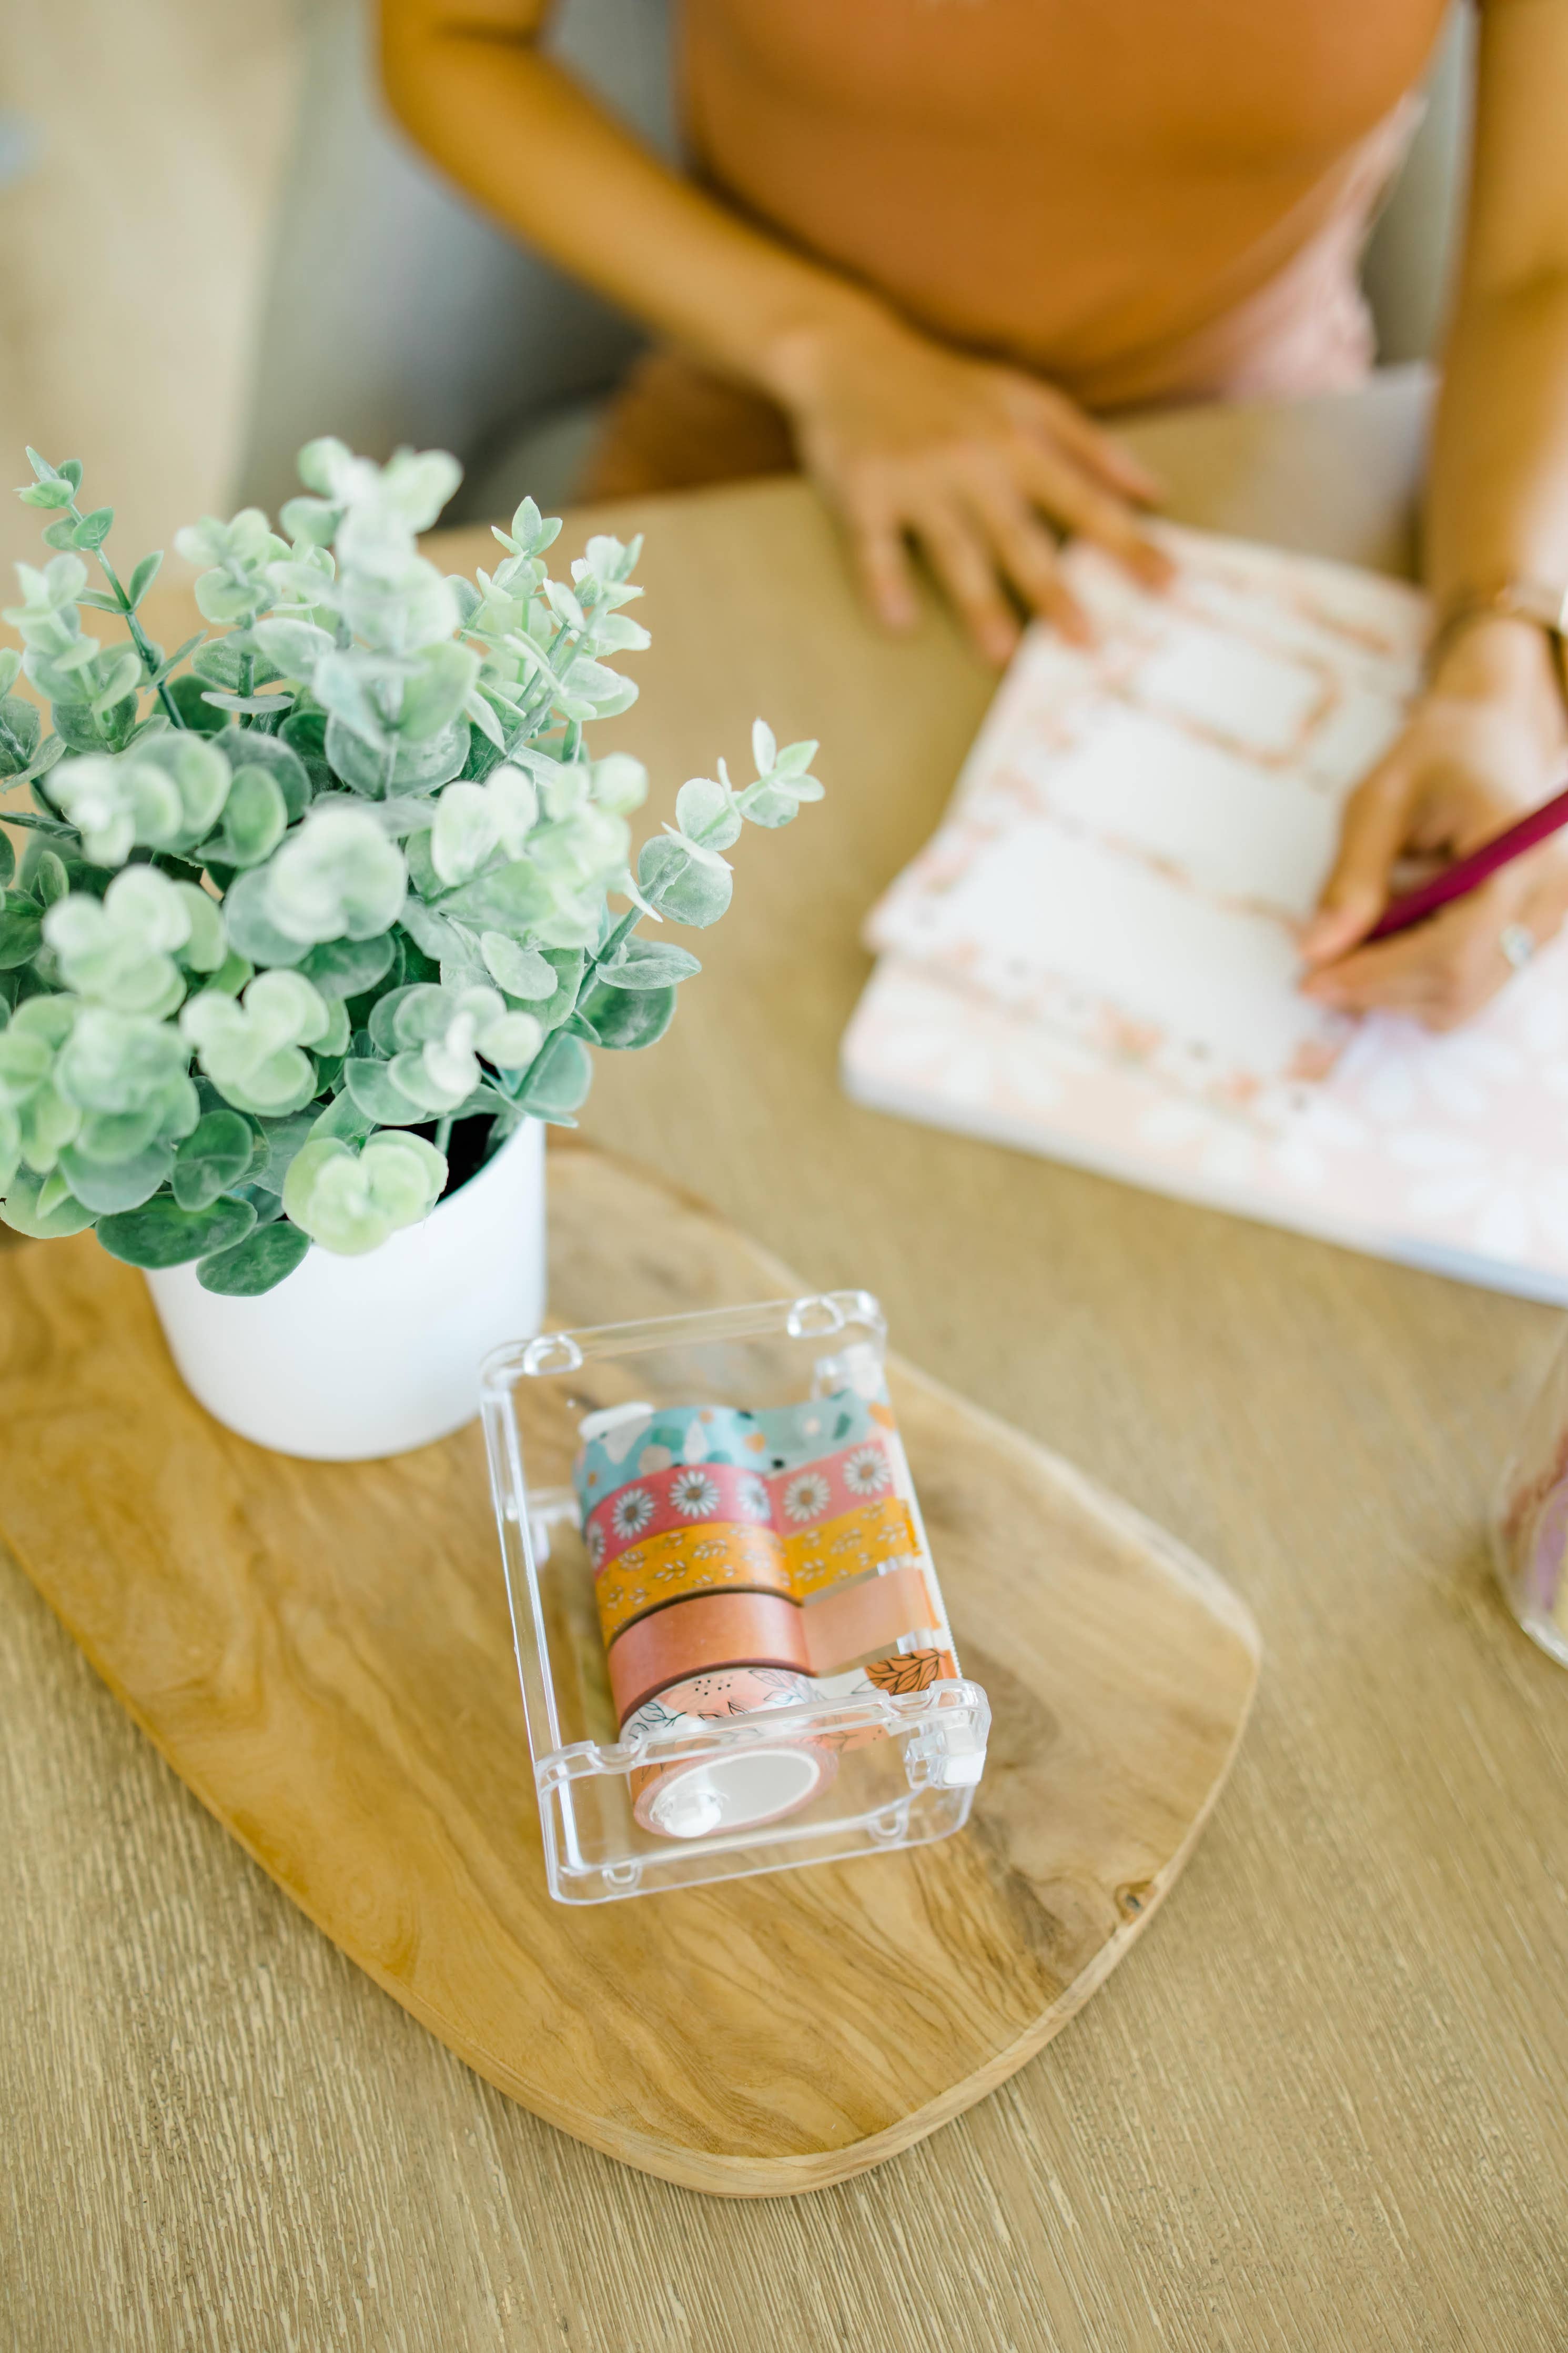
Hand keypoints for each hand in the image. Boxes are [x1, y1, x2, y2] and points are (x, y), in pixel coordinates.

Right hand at [763, 303, 1171, 663]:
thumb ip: (1088, 444)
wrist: (851, 353)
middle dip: (1055, 590)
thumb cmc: (948, 387)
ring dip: (977, 602)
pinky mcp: (864, 492)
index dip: (1126, 542)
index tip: (1167, 583)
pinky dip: (884, 584)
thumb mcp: (1025, 398)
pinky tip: (899, 624)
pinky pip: (875, 546)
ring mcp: (916, 479)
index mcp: (1017, 440)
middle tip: (1088, 642)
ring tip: (1000, 654)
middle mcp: (972, 461)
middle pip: (1021, 536)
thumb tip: (1151, 492)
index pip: (1083, 500)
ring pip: (953, 548)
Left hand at [1300, 616, 1567, 1029]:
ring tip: (1355, 941)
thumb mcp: (1376, 803)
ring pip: (1461, 1000)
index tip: (1312, 978)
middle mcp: (1549, 895)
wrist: (1490, 741)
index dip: (1378, 975)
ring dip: (1395, 989)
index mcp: (1518, 850)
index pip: (1454, 949)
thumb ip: (1351, 878)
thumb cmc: (1433, 760)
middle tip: (1316, 970)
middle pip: (1456, 986)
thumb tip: (1315, 952)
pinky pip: (1469, 988)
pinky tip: (1390, 940)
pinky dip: (1417, 979)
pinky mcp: (1531, 938)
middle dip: (1378, 988)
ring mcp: (1548, 921)